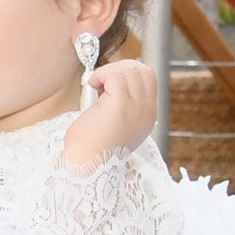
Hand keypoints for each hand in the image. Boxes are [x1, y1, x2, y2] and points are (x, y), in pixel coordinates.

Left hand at [62, 57, 157, 171]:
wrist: (86, 166)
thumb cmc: (92, 148)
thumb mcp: (115, 124)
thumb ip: (122, 106)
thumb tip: (110, 84)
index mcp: (147, 115)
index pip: (148, 77)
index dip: (128, 71)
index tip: (108, 80)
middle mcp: (147, 111)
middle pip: (141, 70)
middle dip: (118, 68)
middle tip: (100, 80)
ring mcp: (136, 107)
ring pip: (129, 70)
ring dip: (108, 71)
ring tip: (96, 85)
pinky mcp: (120, 105)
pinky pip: (115, 75)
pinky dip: (101, 74)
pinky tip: (92, 84)